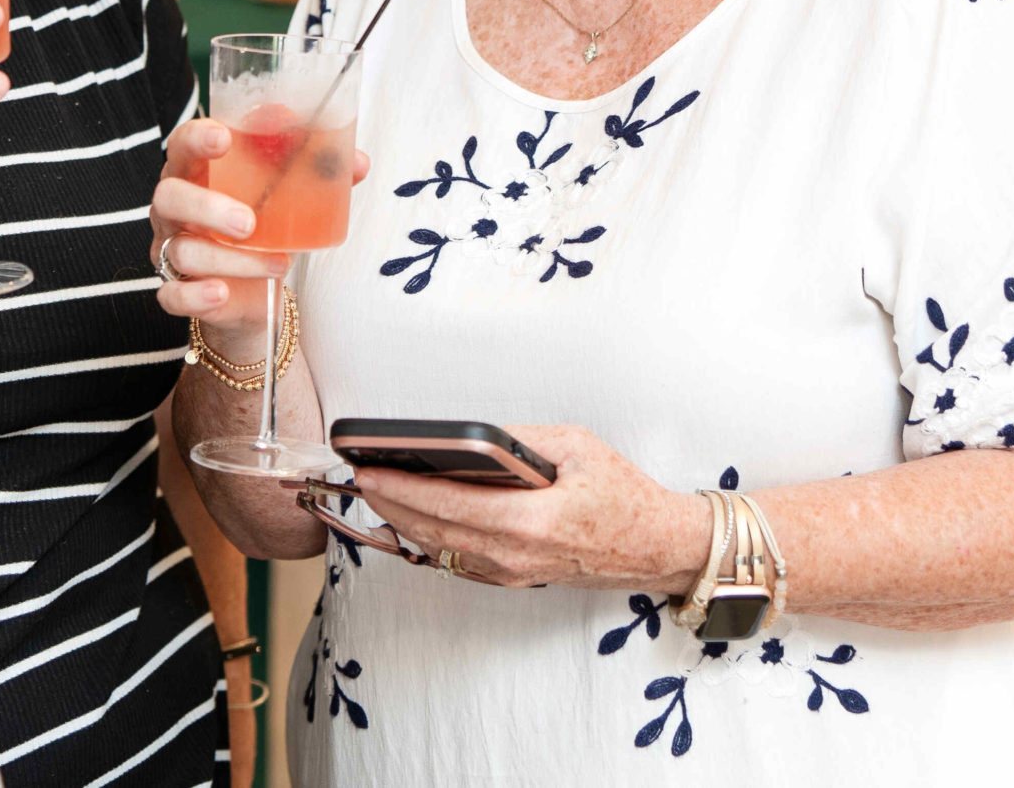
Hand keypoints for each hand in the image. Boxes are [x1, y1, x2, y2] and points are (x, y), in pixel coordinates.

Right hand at [150, 118, 367, 352]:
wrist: (252, 291)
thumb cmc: (262, 227)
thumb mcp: (287, 196)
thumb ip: (316, 173)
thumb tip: (356, 162)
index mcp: (198, 172)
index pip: (183, 145)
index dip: (196, 138)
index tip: (223, 137)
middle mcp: (177, 209)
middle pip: (169, 196)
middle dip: (207, 206)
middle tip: (248, 222)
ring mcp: (171, 250)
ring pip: (181, 252)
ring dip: (229, 260)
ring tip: (278, 263)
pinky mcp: (176, 290)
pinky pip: (171, 295)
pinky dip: (195, 296)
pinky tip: (220, 293)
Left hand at [353, 425, 705, 591]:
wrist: (654, 547)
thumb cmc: (622, 494)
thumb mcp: (576, 445)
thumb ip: (521, 440)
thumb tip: (473, 436)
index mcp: (532, 521)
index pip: (450, 506)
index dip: (403, 488)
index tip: (370, 470)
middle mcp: (516, 555)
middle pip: (435, 532)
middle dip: (391, 503)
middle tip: (359, 476)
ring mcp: (513, 572)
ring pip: (442, 550)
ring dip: (404, 521)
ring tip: (376, 490)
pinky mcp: (514, 577)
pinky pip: (459, 559)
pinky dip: (429, 537)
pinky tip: (410, 515)